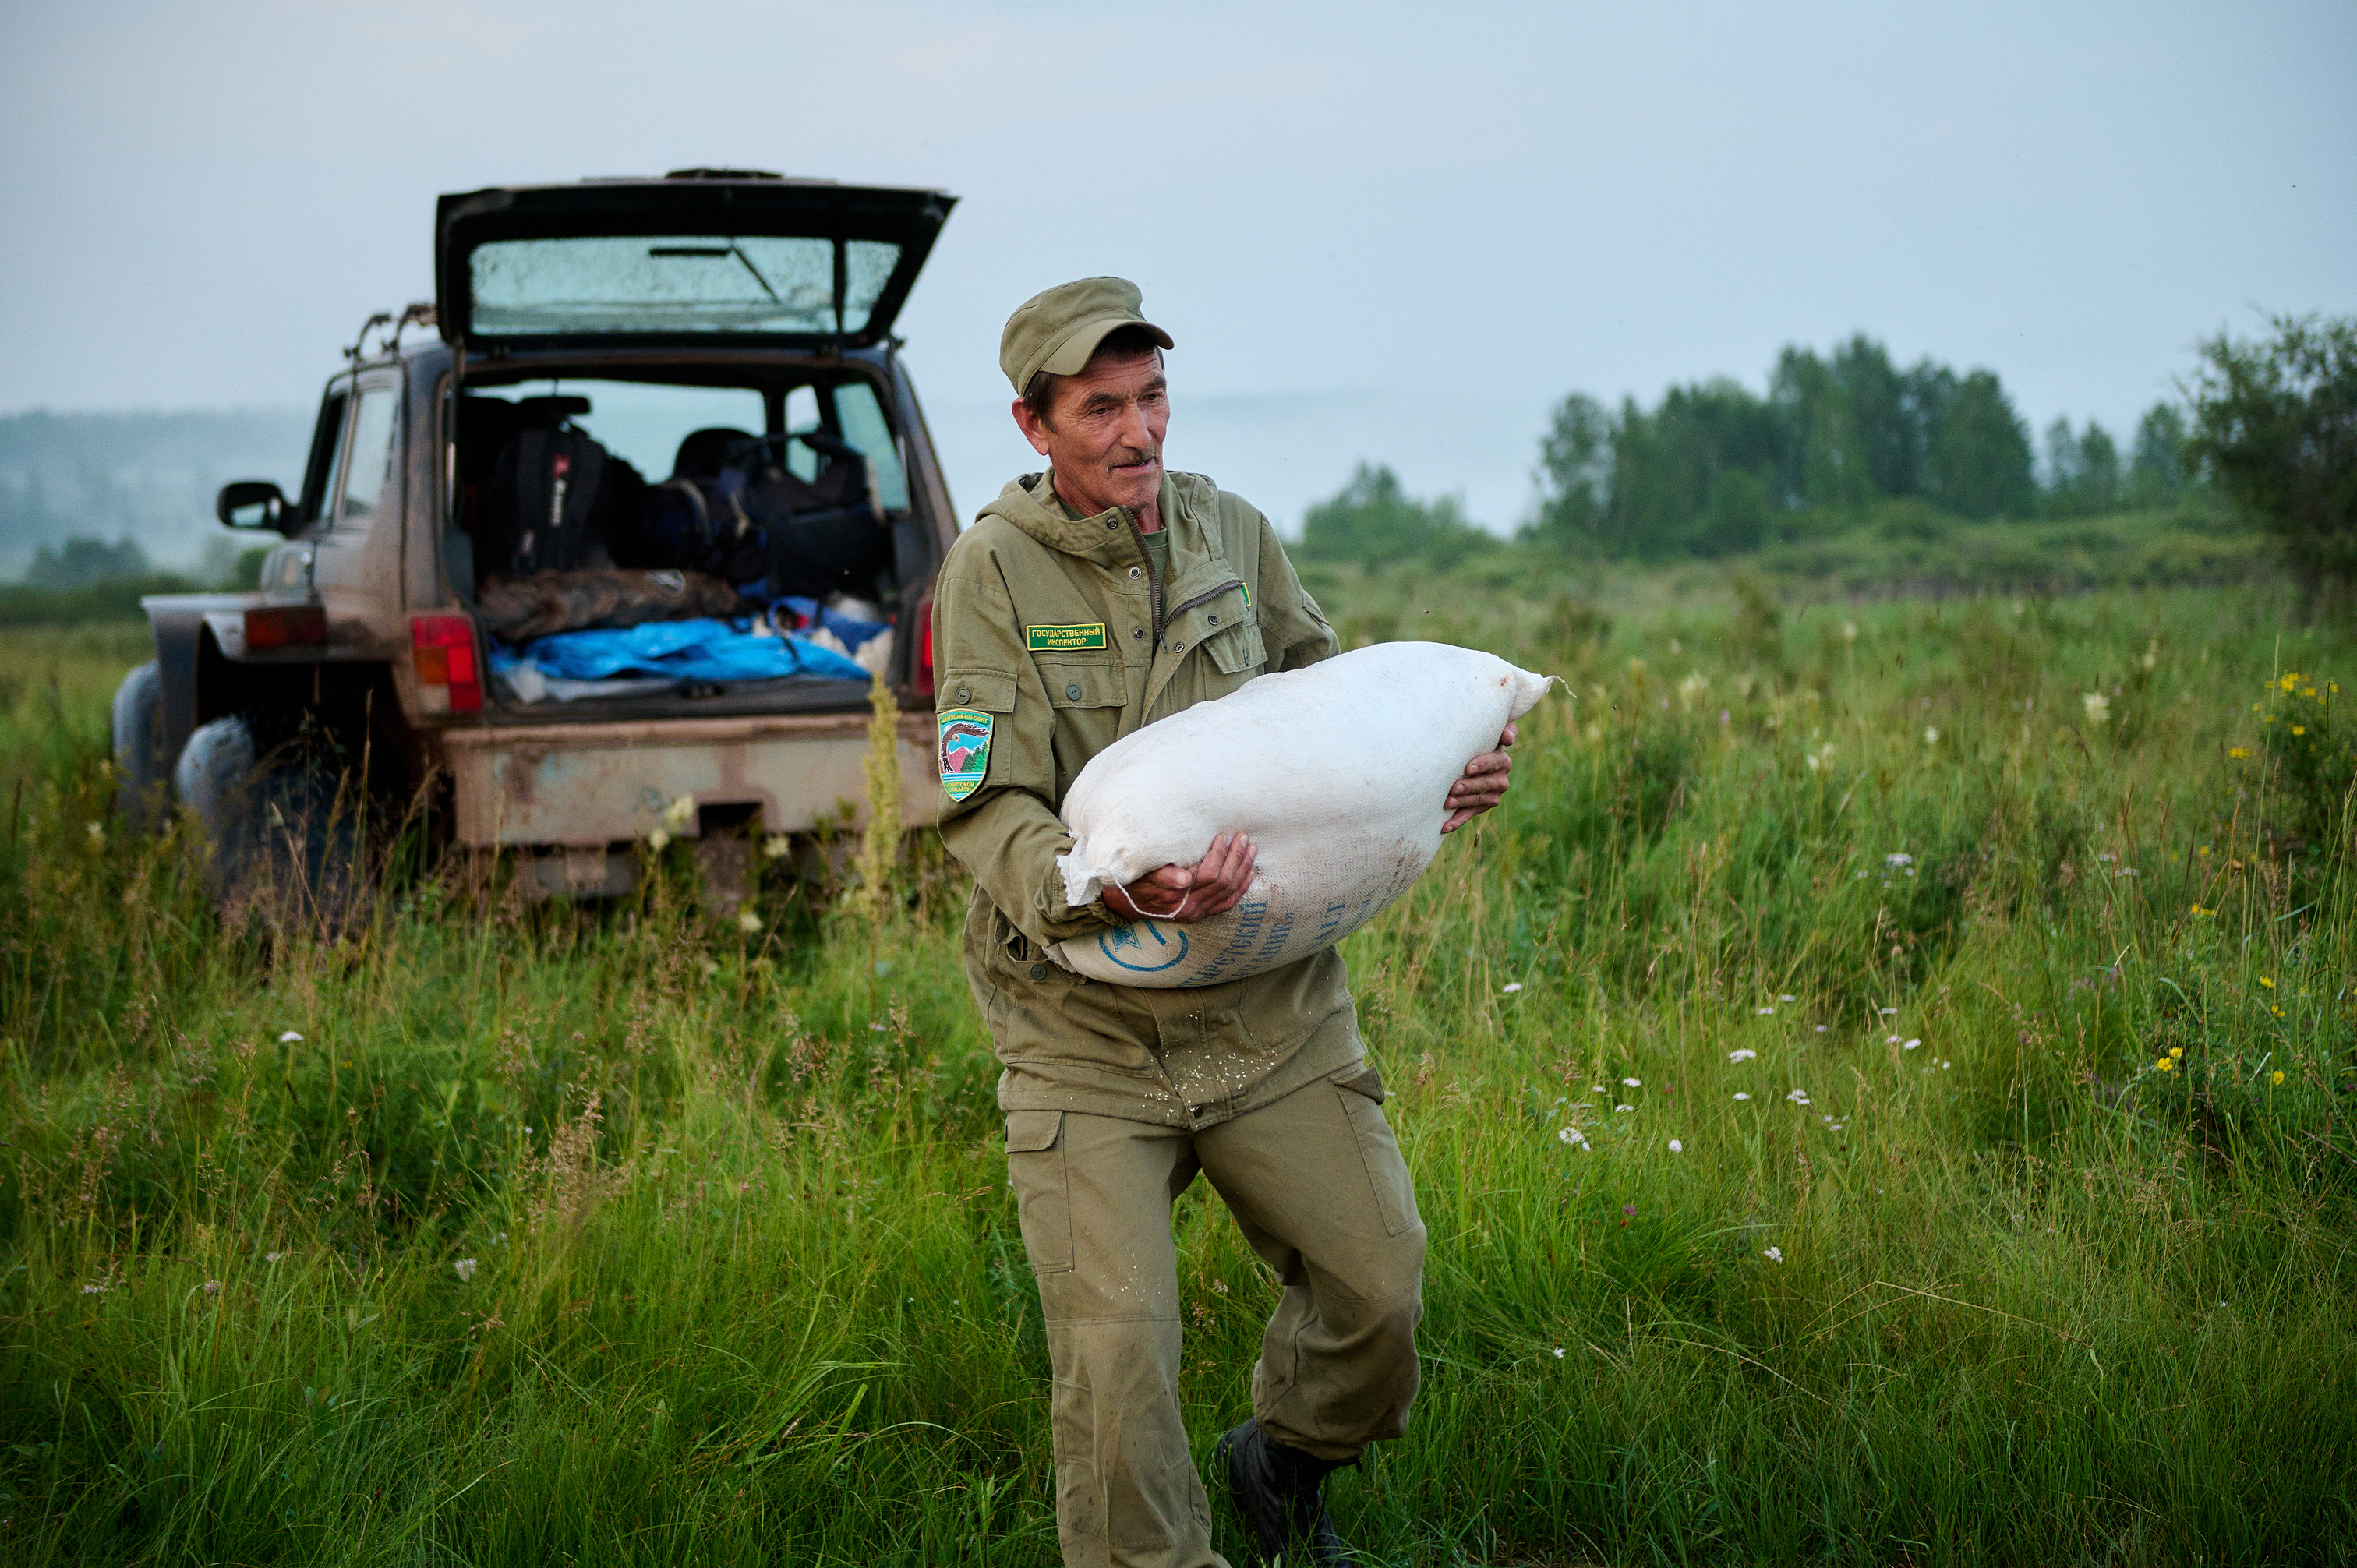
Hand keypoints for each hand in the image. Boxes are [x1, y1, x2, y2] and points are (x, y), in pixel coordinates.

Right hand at [1103, 832, 1258, 923]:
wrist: (1125, 903)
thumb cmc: (1134, 881)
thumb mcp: (1142, 874)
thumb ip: (1163, 875)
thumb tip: (1184, 877)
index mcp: (1176, 897)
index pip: (1208, 874)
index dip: (1219, 854)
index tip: (1222, 836)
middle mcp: (1189, 908)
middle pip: (1223, 882)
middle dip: (1235, 858)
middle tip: (1242, 837)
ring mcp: (1197, 913)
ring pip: (1229, 892)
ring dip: (1243, 869)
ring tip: (1251, 849)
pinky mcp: (1201, 915)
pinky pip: (1227, 903)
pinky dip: (1241, 888)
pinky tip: (1249, 874)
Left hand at [1442, 721, 1516, 833]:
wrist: (1468, 759)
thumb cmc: (1475, 741)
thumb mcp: (1488, 733)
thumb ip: (1502, 730)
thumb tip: (1508, 737)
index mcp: (1502, 759)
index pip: (1495, 761)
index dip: (1482, 765)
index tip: (1468, 768)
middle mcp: (1501, 778)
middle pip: (1486, 783)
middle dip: (1470, 786)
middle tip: (1453, 788)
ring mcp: (1494, 794)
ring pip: (1479, 800)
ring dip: (1463, 803)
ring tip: (1446, 803)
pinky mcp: (1483, 806)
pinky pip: (1470, 814)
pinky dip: (1457, 821)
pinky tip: (1445, 827)